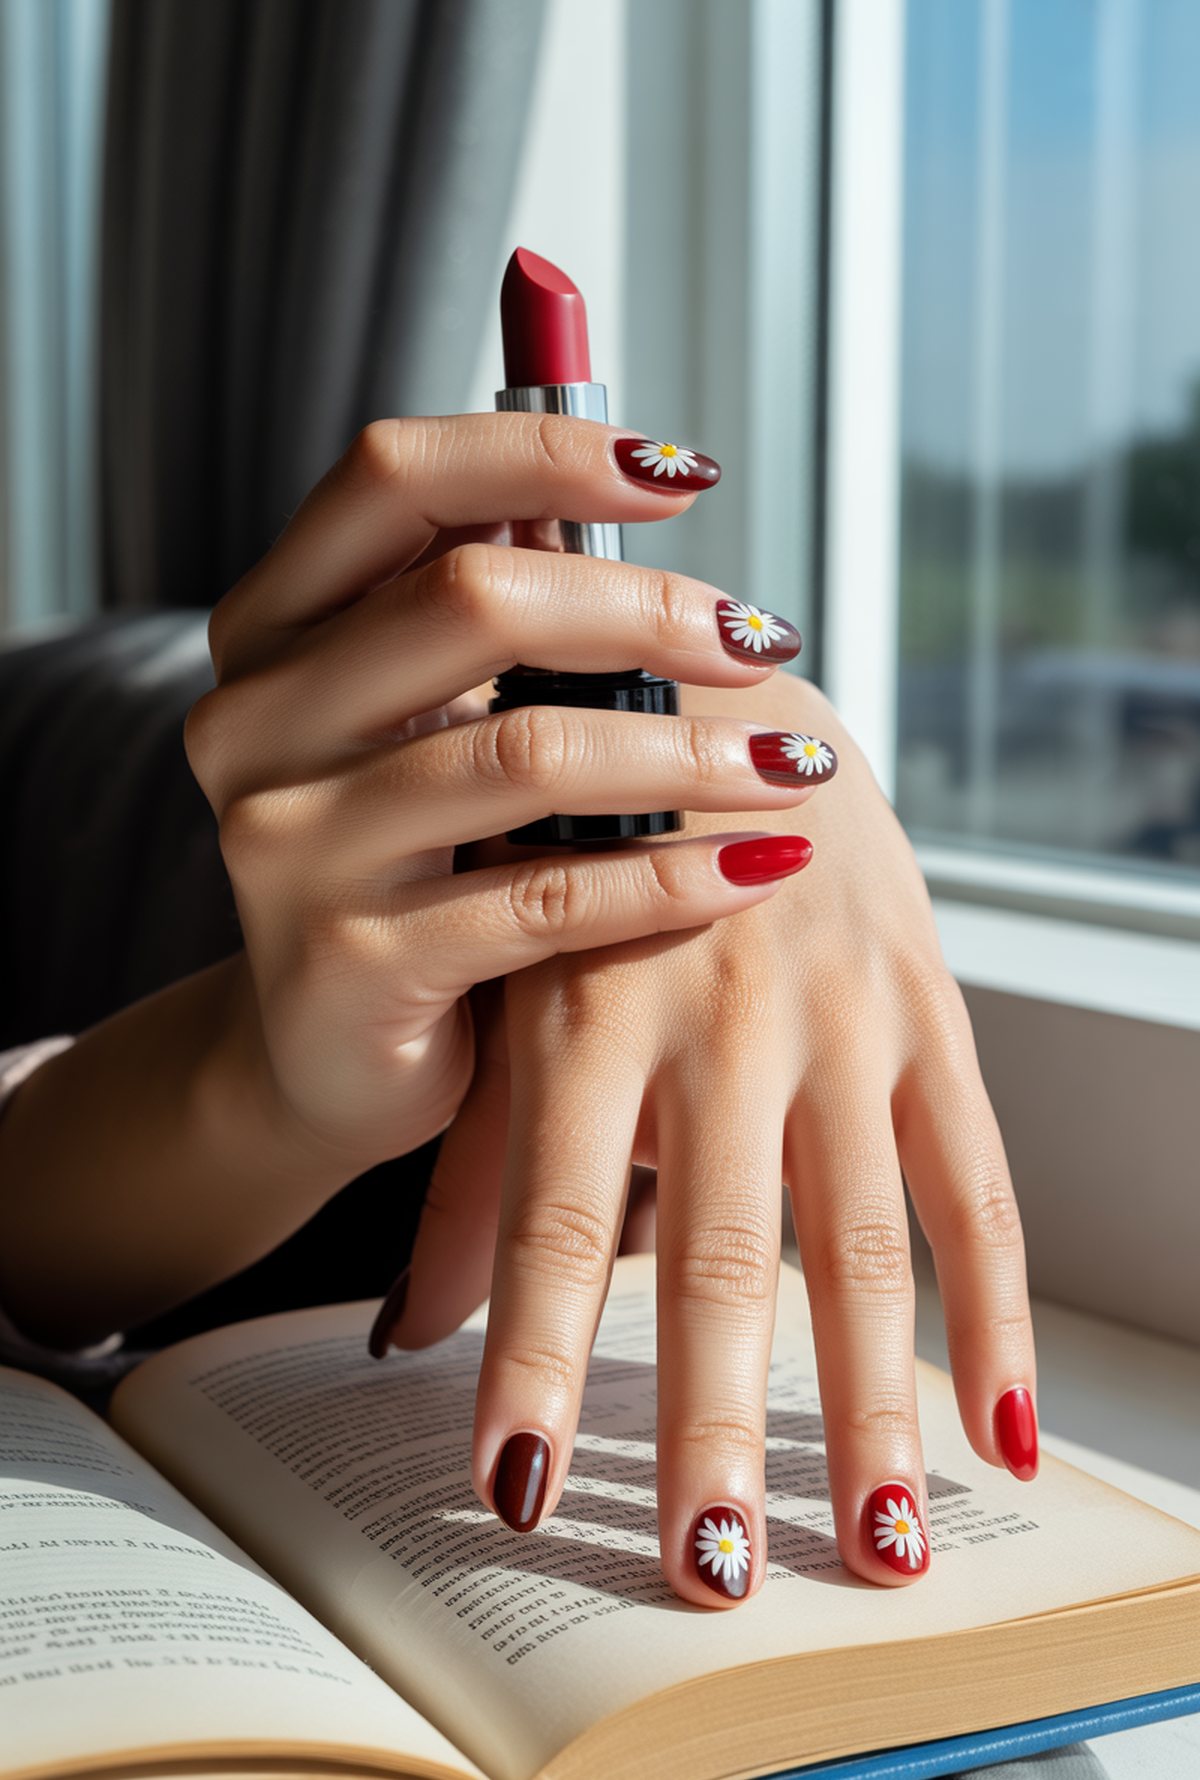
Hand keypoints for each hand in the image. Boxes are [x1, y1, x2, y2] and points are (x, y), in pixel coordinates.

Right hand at [0, 412, 826, 1343]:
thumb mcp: (424, 723)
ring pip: (526, 754)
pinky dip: (670, 877)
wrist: (324, 1054)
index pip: (394, 478)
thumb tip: (634, 490)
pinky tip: (755, 866)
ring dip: (689, 754)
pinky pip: (547, 897)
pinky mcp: (349, 963)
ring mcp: (287, 845)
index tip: (683, 475)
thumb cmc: (407, 865)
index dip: (545, 452)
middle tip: (763, 641)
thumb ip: (487, 619)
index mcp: (273, 628)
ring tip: (795, 765)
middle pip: (470, 601)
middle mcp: (256, 720)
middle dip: (649, 611)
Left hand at [391, 672, 1035, 1604]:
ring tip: (880, 1545)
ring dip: (873, 1403)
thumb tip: (402, 1334)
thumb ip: (468, 1164)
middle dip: (712, 1418)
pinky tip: (1004, 1431)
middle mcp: (714, 1016)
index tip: (518, 1491)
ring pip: (861, 1235)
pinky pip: (974, 1174)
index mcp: (586, 1010)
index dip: (534, 1356)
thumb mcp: (507, 992)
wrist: (708, 692)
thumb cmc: (581, 860)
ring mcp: (836, 1016)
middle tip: (708, 1569)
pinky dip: (998, 1307)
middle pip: (715, 1250)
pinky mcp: (926, 1011)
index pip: (555, 1217)